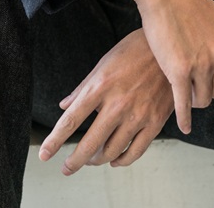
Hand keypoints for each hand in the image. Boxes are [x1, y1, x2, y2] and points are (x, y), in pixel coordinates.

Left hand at [38, 29, 173, 174]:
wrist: (167, 46)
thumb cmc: (133, 50)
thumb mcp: (103, 63)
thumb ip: (83, 88)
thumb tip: (64, 105)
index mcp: (100, 86)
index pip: (71, 120)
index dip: (55, 141)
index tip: (45, 154)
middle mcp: (118, 103)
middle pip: (90, 144)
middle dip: (74, 161)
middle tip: (67, 168)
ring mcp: (138, 114)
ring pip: (112, 151)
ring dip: (98, 160)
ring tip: (92, 159)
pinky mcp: (155, 121)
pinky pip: (135, 151)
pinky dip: (122, 160)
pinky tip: (115, 159)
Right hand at [105, 0, 213, 134]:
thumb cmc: (186, 2)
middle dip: (207, 90)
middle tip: (194, 84)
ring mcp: (202, 64)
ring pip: (203, 99)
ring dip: (194, 99)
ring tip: (185, 92)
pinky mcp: (180, 71)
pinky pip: (185, 104)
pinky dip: (184, 118)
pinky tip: (184, 125)